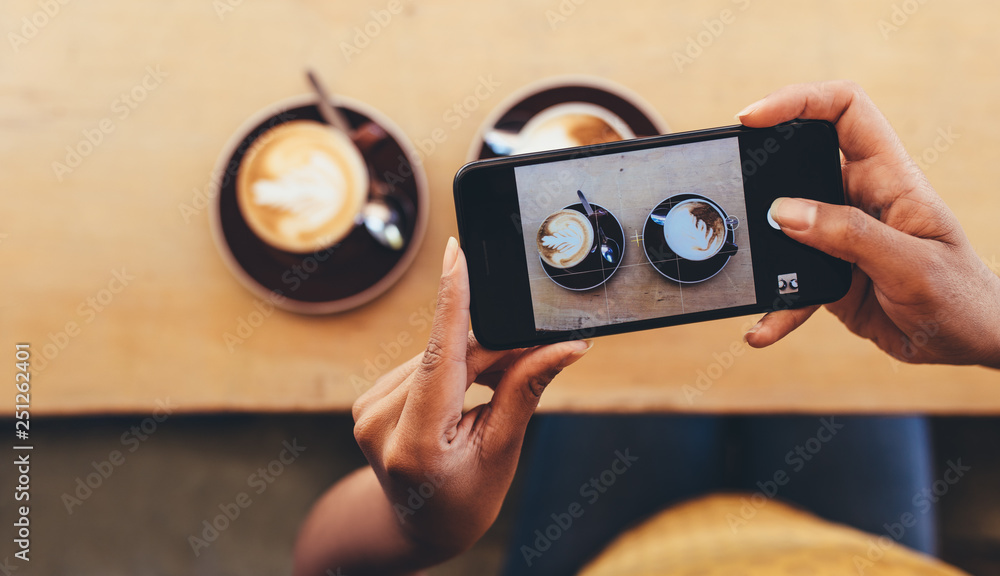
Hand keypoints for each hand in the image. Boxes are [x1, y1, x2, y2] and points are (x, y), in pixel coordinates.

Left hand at [351, 237, 590, 560]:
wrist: (417, 527)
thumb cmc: (465, 499)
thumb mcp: (502, 452)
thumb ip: (525, 391)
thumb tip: (567, 346)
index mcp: (413, 443)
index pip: (439, 358)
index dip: (452, 301)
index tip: (455, 253)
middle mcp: (379, 422)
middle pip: (447, 356)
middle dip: (494, 348)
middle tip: (541, 349)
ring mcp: (367, 409)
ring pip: (436, 357)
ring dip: (474, 359)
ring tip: (494, 395)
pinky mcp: (367, 400)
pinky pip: (421, 366)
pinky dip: (451, 368)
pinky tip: (466, 392)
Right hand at [737, 80, 999, 367]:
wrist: (970, 346)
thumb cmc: (962, 298)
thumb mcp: (911, 265)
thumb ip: (849, 236)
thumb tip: (785, 212)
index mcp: (891, 177)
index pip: (845, 110)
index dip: (799, 100)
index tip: (753, 117)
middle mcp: (860, 198)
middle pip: (799, 160)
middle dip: (762, 170)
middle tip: (733, 184)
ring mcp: (840, 236)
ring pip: (785, 224)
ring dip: (763, 248)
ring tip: (746, 268)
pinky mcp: (828, 273)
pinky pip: (789, 283)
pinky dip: (775, 305)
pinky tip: (761, 329)